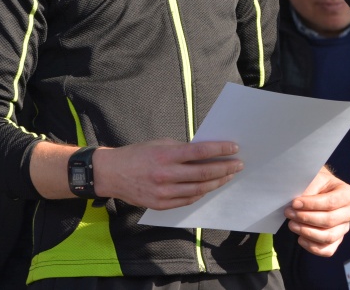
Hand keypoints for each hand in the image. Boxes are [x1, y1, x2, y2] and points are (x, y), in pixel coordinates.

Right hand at [93, 139, 241, 209]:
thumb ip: (181, 150)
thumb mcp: (159, 145)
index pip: (200, 152)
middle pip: (204, 173)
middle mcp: (166, 175)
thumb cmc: (136, 155)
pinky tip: (210, 186)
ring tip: (228, 176)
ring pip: (199, 189)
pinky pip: (187, 200)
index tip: (234, 147)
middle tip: (238, 164)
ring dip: (217, 182)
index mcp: (166, 156)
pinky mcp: (161, 205)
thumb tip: (204, 152)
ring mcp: (164, 193)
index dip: (220, 149)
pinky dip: (201, 193)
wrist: (111, 174)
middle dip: (225, 168)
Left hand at [284, 166, 349, 256]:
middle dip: (306, 218)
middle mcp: (349, 212)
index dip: (311, 205)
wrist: (318, 189)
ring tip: (292, 224)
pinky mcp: (336, 240)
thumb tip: (298, 204)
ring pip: (328, 237)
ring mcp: (344, 228)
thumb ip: (309, 189)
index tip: (294, 203)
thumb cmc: (316, 182)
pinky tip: (300, 238)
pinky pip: (327, 250)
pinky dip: (312, 247)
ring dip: (307, 232)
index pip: (331, 203)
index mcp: (348, 194)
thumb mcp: (314, 178)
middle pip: (330, 221)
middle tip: (289, 213)